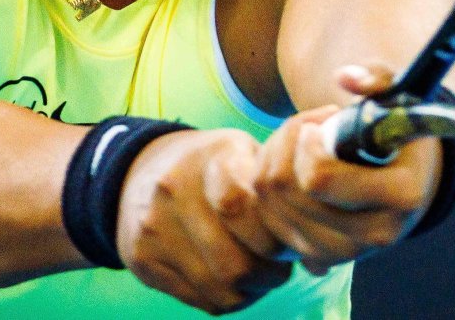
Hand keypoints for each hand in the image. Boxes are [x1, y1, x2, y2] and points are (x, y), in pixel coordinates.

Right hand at [116, 128, 291, 314]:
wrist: (140, 171)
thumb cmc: (213, 166)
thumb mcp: (244, 154)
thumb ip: (276, 189)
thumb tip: (314, 250)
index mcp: (209, 157)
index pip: (240, 206)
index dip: (271, 236)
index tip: (286, 240)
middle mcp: (174, 190)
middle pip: (235, 262)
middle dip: (270, 274)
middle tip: (279, 267)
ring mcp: (153, 228)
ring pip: (220, 289)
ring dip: (251, 291)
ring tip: (259, 275)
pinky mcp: (142, 260)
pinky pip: (200, 300)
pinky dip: (227, 299)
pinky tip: (233, 281)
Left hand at [249, 63, 441, 274]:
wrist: (404, 172)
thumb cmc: (397, 127)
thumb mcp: (397, 93)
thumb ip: (376, 77)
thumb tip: (346, 77)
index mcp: (403, 195)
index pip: (319, 179)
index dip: (305, 144)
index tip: (315, 125)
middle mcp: (379, 234)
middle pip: (288, 194)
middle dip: (284, 150)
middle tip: (302, 131)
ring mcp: (348, 253)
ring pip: (272, 211)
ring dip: (272, 169)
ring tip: (296, 149)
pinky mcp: (322, 260)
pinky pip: (269, 228)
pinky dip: (269, 198)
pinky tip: (290, 176)